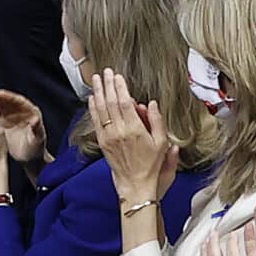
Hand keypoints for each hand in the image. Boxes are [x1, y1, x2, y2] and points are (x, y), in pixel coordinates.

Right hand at [0, 89, 46, 163]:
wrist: (29, 159)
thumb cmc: (35, 150)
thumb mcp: (37, 140)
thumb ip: (37, 129)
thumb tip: (35, 120)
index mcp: (32, 114)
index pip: (20, 102)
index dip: (9, 97)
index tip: (0, 93)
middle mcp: (23, 112)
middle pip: (10, 100)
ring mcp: (14, 116)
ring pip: (3, 104)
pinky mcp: (6, 121)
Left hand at [91, 69, 177, 201]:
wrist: (136, 184)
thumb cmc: (152, 165)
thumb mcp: (162, 143)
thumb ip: (157, 121)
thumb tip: (151, 103)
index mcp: (134, 129)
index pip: (124, 102)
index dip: (119, 87)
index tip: (117, 76)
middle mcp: (118, 131)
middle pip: (110, 102)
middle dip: (107, 85)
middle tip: (105, 72)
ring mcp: (108, 136)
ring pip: (100, 110)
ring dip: (98, 92)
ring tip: (96, 79)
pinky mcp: (102, 142)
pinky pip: (96, 121)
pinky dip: (93, 108)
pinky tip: (92, 98)